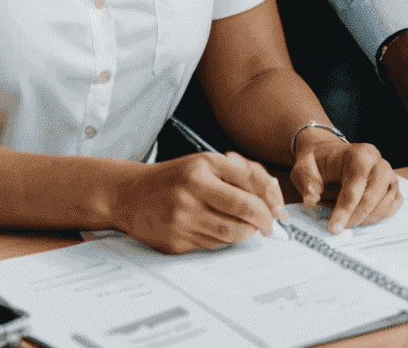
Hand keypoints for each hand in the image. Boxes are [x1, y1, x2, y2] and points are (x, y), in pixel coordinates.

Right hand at [112, 150, 284, 253]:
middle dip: (263, 221)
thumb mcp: (204, 162)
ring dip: (245, 232)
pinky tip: (222, 231)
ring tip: (247, 227)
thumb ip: (238, 173)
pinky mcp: (175, 243)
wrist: (130, 196)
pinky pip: (212, 246)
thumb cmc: (173, 177)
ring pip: (230, 234)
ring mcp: (181, 221)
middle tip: (270, 225)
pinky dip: (224, 241)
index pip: (247, 187)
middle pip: (241, 213)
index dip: (268, 201)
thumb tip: (271, 194)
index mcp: (200, 169)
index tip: (277, 210)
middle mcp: (190, 194)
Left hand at [290, 131, 401, 231]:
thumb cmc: (318, 162)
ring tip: (349, 222)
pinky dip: (381, 215)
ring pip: (386, 201)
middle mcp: (378, 162)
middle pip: (374, 194)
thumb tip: (312, 199)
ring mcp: (388, 174)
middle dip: (356, 216)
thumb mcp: (304, 167)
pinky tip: (363, 218)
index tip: (333, 228)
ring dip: (368, 218)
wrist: (329, 155)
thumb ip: (307, 181)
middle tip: (339, 228)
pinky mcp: (392, 186)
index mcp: (359, 153)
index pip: (355, 184)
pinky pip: (394, 204)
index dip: (345, 208)